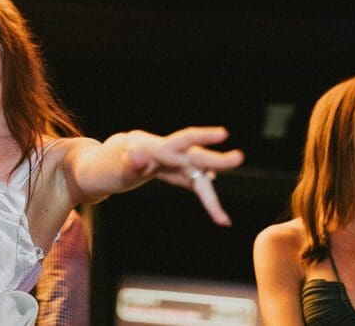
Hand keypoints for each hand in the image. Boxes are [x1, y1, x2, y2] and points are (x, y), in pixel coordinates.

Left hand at [127, 127, 243, 225]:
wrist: (116, 160)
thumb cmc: (117, 160)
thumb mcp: (120, 162)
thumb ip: (130, 159)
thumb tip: (133, 155)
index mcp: (160, 147)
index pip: (185, 139)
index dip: (204, 137)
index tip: (224, 133)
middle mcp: (174, 153)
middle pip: (198, 157)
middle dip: (218, 160)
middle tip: (239, 157)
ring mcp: (178, 165)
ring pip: (200, 179)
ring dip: (211, 198)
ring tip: (223, 220)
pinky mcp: (179, 175)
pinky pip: (196, 189)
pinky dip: (208, 202)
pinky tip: (221, 219)